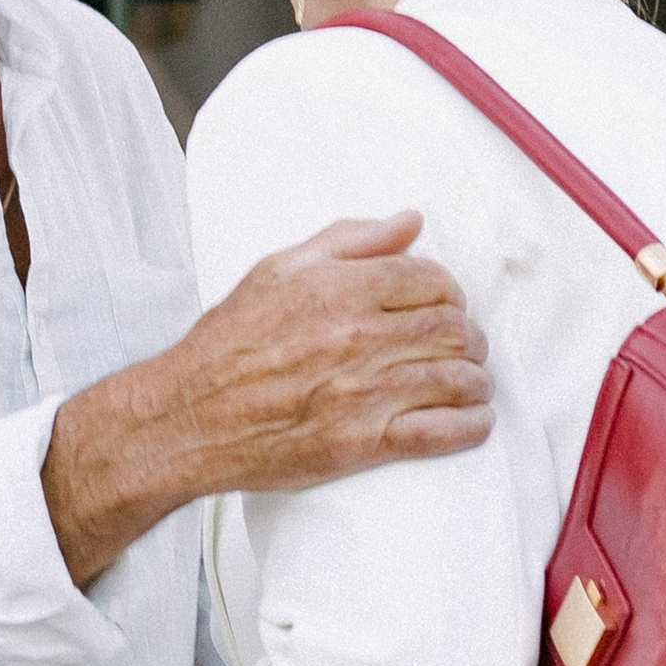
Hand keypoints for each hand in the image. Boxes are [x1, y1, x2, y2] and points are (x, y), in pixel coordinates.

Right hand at [172, 214, 492, 491]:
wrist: (189, 417)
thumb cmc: (228, 343)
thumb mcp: (277, 269)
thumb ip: (349, 240)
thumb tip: (410, 222)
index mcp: (338, 289)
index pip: (431, 278)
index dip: (449, 291)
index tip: (446, 304)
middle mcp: (356, 337)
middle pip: (452, 327)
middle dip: (469, 336)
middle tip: (464, 345)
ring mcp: (362, 392)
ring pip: (455, 378)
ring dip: (476, 380)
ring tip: (472, 383)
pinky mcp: (361, 443)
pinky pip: (439, 432)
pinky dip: (469, 426)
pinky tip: (474, 422)